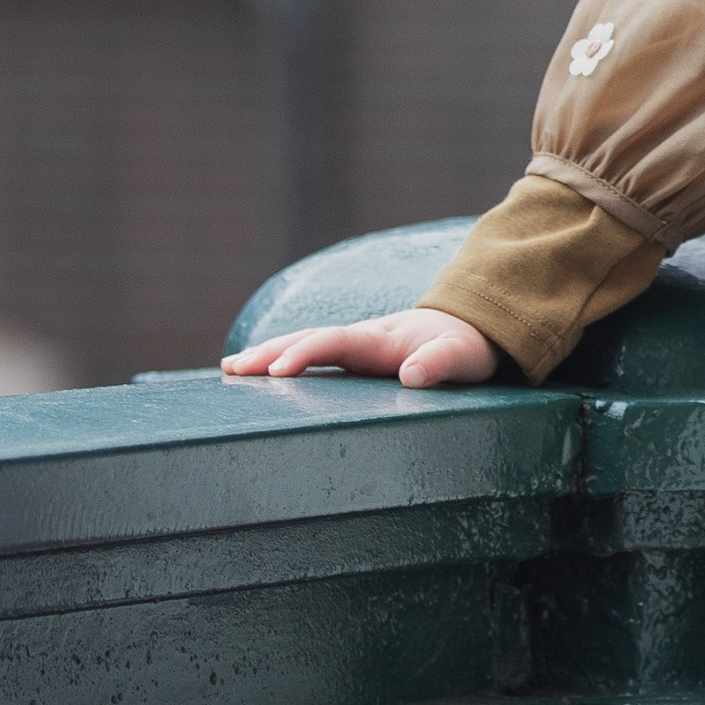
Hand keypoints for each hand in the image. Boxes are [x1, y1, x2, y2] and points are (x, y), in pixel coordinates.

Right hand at [222, 307, 497, 387]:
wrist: (473, 328)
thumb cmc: (468, 347)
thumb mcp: (463, 356)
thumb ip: (441, 362)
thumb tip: (411, 375)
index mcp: (380, 339)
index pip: (334, 341)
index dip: (304, 353)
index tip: (276, 370)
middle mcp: (361, 339)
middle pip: (307, 339)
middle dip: (270, 352)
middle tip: (233, 370)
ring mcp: (355, 347)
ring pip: (304, 345)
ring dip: (268, 355)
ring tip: (230, 369)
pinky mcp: (355, 359)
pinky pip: (313, 357)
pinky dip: (283, 360)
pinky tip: (258, 374)